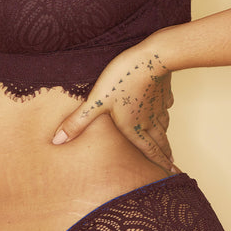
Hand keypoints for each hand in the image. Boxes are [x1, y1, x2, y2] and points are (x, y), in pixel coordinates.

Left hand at [51, 44, 176, 173]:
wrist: (153, 56)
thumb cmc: (123, 78)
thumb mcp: (96, 101)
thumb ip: (78, 122)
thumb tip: (57, 141)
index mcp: (134, 127)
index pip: (149, 151)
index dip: (158, 164)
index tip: (170, 174)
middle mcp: (150, 120)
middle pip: (160, 142)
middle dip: (165, 156)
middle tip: (173, 167)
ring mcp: (158, 105)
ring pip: (164, 125)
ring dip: (166, 137)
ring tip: (167, 145)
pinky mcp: (162, 90)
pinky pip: (166, 104)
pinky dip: (166, 110)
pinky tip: (166, 108)